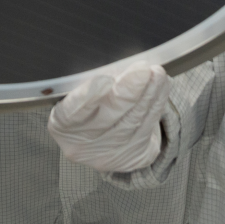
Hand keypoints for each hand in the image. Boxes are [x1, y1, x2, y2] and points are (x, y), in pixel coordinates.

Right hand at [47, 62, 169, 173]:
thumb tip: (117, 65)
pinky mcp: (134, 158)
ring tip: (158, 73)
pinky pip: (149, 129)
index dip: (89, 97)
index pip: (73, 112)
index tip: (105, 80)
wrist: (100, 137)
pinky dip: (157, 105)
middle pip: (109, 117)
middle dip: (129, 91)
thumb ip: (88, 80)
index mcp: (62, 126)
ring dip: (150, 95)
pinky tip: (162, 88)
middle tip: (143, 69)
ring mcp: (110, 156)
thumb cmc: (87, 104)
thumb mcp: (76, 92)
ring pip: (134, 122)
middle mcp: (83, 146)